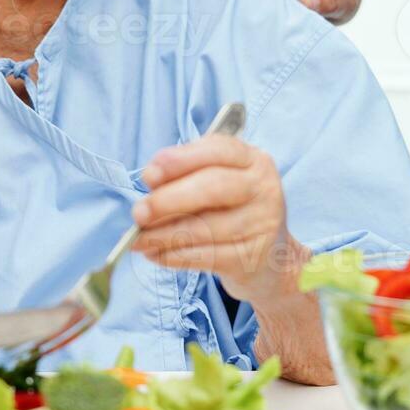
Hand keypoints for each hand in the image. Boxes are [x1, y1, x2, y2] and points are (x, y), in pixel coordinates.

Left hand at [130, 132, 293, 300]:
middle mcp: (263, 188)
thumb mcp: (220, 183)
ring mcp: (262, 224)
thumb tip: (151, 181)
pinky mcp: (253, 257)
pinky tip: (155, 254)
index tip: (149, 174)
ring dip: (163, 234)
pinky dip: (174, 256)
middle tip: (139, 212)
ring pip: (205, 227)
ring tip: (138, 239)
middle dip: (168, 200)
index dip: (181, 160)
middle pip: (213, 187)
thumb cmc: (233, 212)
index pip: (218, 150)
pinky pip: (206, 256)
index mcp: (253, 160)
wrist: (271, 259)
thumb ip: (188, 175)